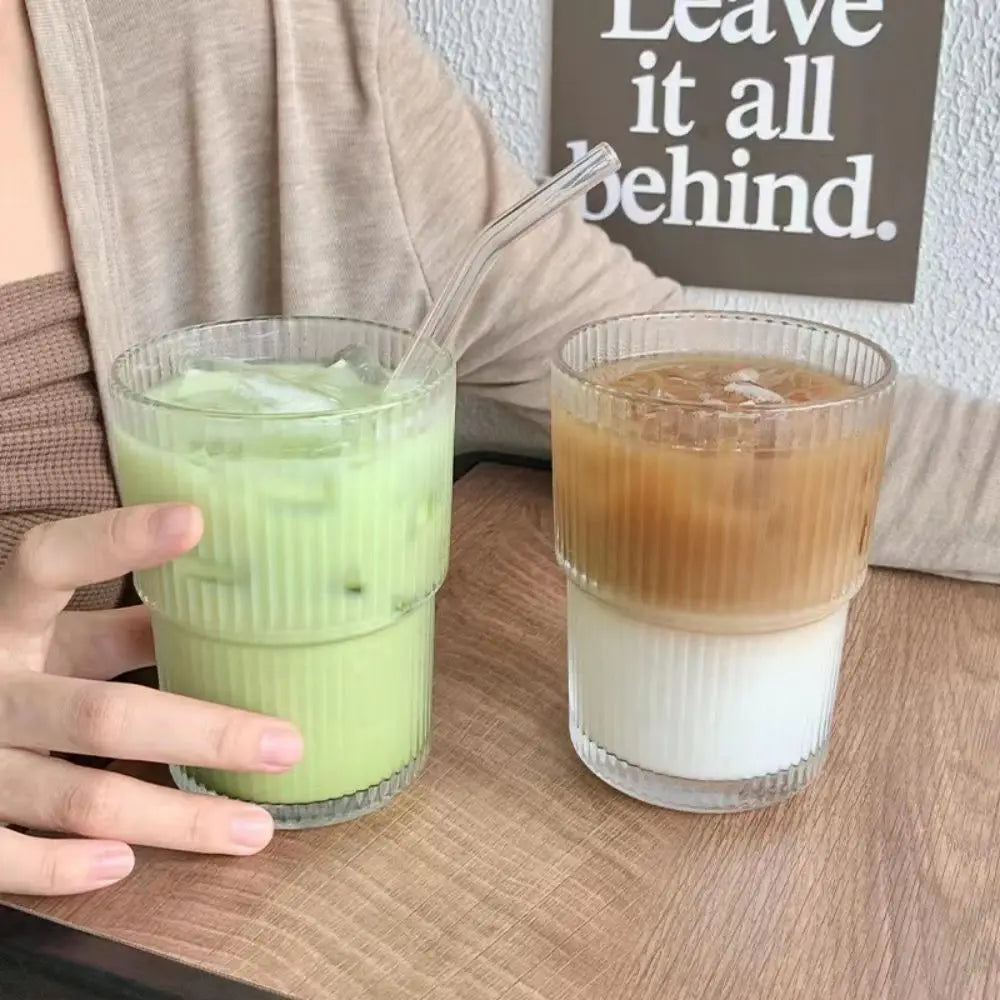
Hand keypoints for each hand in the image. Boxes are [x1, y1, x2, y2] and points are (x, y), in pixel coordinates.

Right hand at [0, 504, 302, 896]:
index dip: (116, 542)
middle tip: (288, 745)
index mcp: (6, 621)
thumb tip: (227, 610)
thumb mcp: (56, 637)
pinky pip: (7, 859)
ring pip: (79, 797)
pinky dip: (65, 869)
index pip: (49, 563)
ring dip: (174, 818)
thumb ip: (122, 626)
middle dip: (203, 732)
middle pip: (101, 714)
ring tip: (255, 828)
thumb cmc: (9, 666)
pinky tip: (126, 865)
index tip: (196, 520)